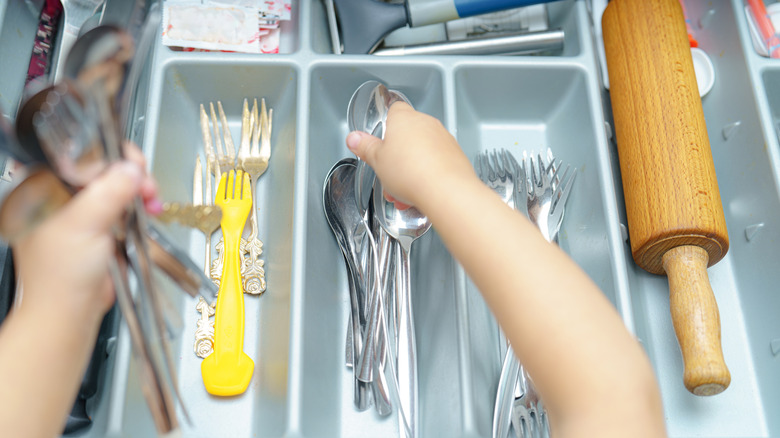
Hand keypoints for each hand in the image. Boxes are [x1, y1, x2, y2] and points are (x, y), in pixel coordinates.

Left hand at [12, 144, 158, 321]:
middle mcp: (58, 197)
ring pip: (114, 186)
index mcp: (40, 189)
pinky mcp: (97, 228)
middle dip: (129, 175)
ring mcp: (79, 213)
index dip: (109, 156)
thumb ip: (108, 192)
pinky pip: (121, 206)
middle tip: (145, 185)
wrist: (70, 314)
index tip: (132, 165)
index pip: (78, 155)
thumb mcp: (83, 225)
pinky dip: (137, 207)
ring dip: (137, 191)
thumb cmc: (59, 277)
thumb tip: (131, 169)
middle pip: (101, 168)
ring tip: (150, 201)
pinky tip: (147, 210)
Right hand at [345, 102, 477, 210]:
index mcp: (404, 118)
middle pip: (407, 135)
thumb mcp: (377, 161)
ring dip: (411, 169)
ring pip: (422, 151)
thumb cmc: (412, 172)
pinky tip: (419, 192)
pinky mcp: (455, 154)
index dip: (386, 126)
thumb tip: (354, 138)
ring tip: (402, 191)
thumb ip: (365, 147)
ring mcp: (443, 138)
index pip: (394, 110)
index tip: (380, 141)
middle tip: (389, 172)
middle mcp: (426, 123)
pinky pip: (436, 161)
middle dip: (397, 155)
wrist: (446, 190)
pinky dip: (427, 174)